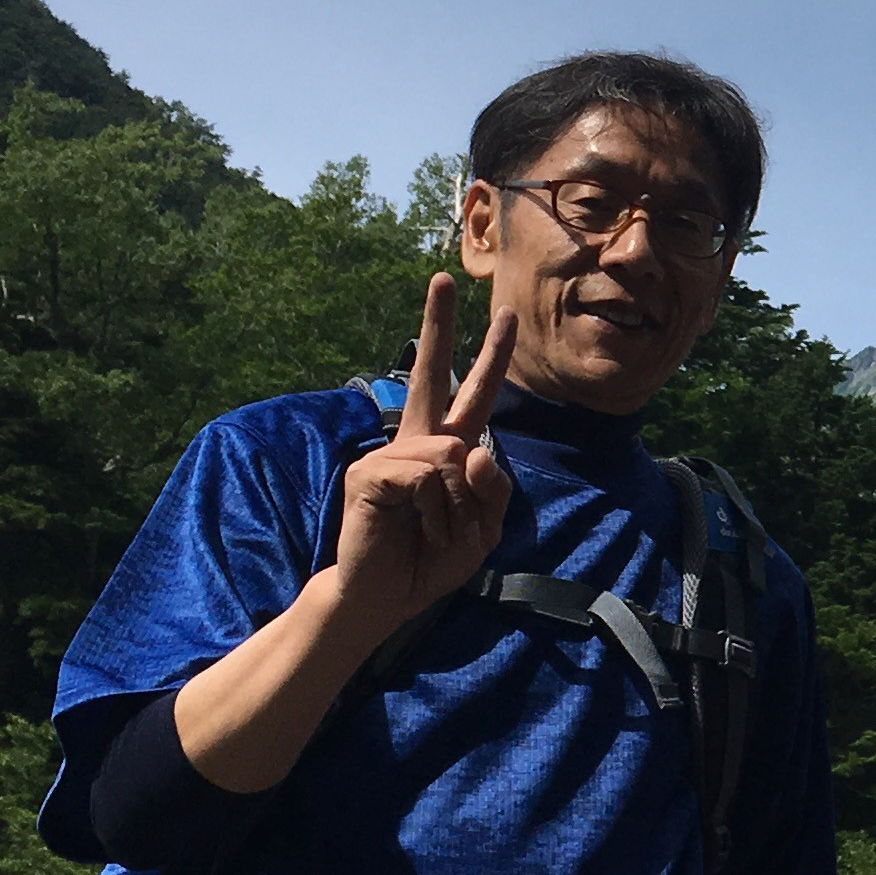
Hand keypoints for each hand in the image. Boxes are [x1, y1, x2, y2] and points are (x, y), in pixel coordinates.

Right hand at [332, 274, 517, 636]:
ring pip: (450, 456)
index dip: (490, 356)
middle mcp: (417, 442)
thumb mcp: (482, 530)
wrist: (384, 596)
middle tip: (442, 277)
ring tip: (431, 531)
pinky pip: (425, 477)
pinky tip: (410, 525)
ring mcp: (390, 453)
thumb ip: (491, 490)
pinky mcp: (371, 473)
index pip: (473, 395)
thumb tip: (468, 448)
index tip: (504, 315)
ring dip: (454, 508)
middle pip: (431, 373)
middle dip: (439, 324)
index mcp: (446, 450)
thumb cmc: (429, 560)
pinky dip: (432, 510)